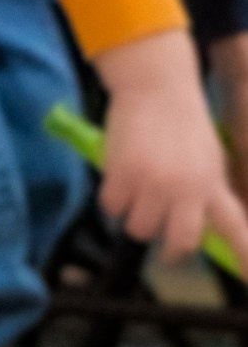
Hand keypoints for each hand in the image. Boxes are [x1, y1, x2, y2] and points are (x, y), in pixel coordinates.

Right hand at [97, 28, 247, 260]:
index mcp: (213, 185)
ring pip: (139, 229)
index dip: (245, 260)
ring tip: (135, 193)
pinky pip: (112, 207)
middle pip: (179, 243)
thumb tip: (195, 223)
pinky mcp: (124, 174)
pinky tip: (119, 177)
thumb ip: (206, 191)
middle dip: (168, 249)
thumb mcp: (208, 158)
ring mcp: (155, 183)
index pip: (235, 230)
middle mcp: (188, 189)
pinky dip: (112, 198)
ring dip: (133, 216)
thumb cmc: (182, 122)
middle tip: (159, 241)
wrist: (157, 87)